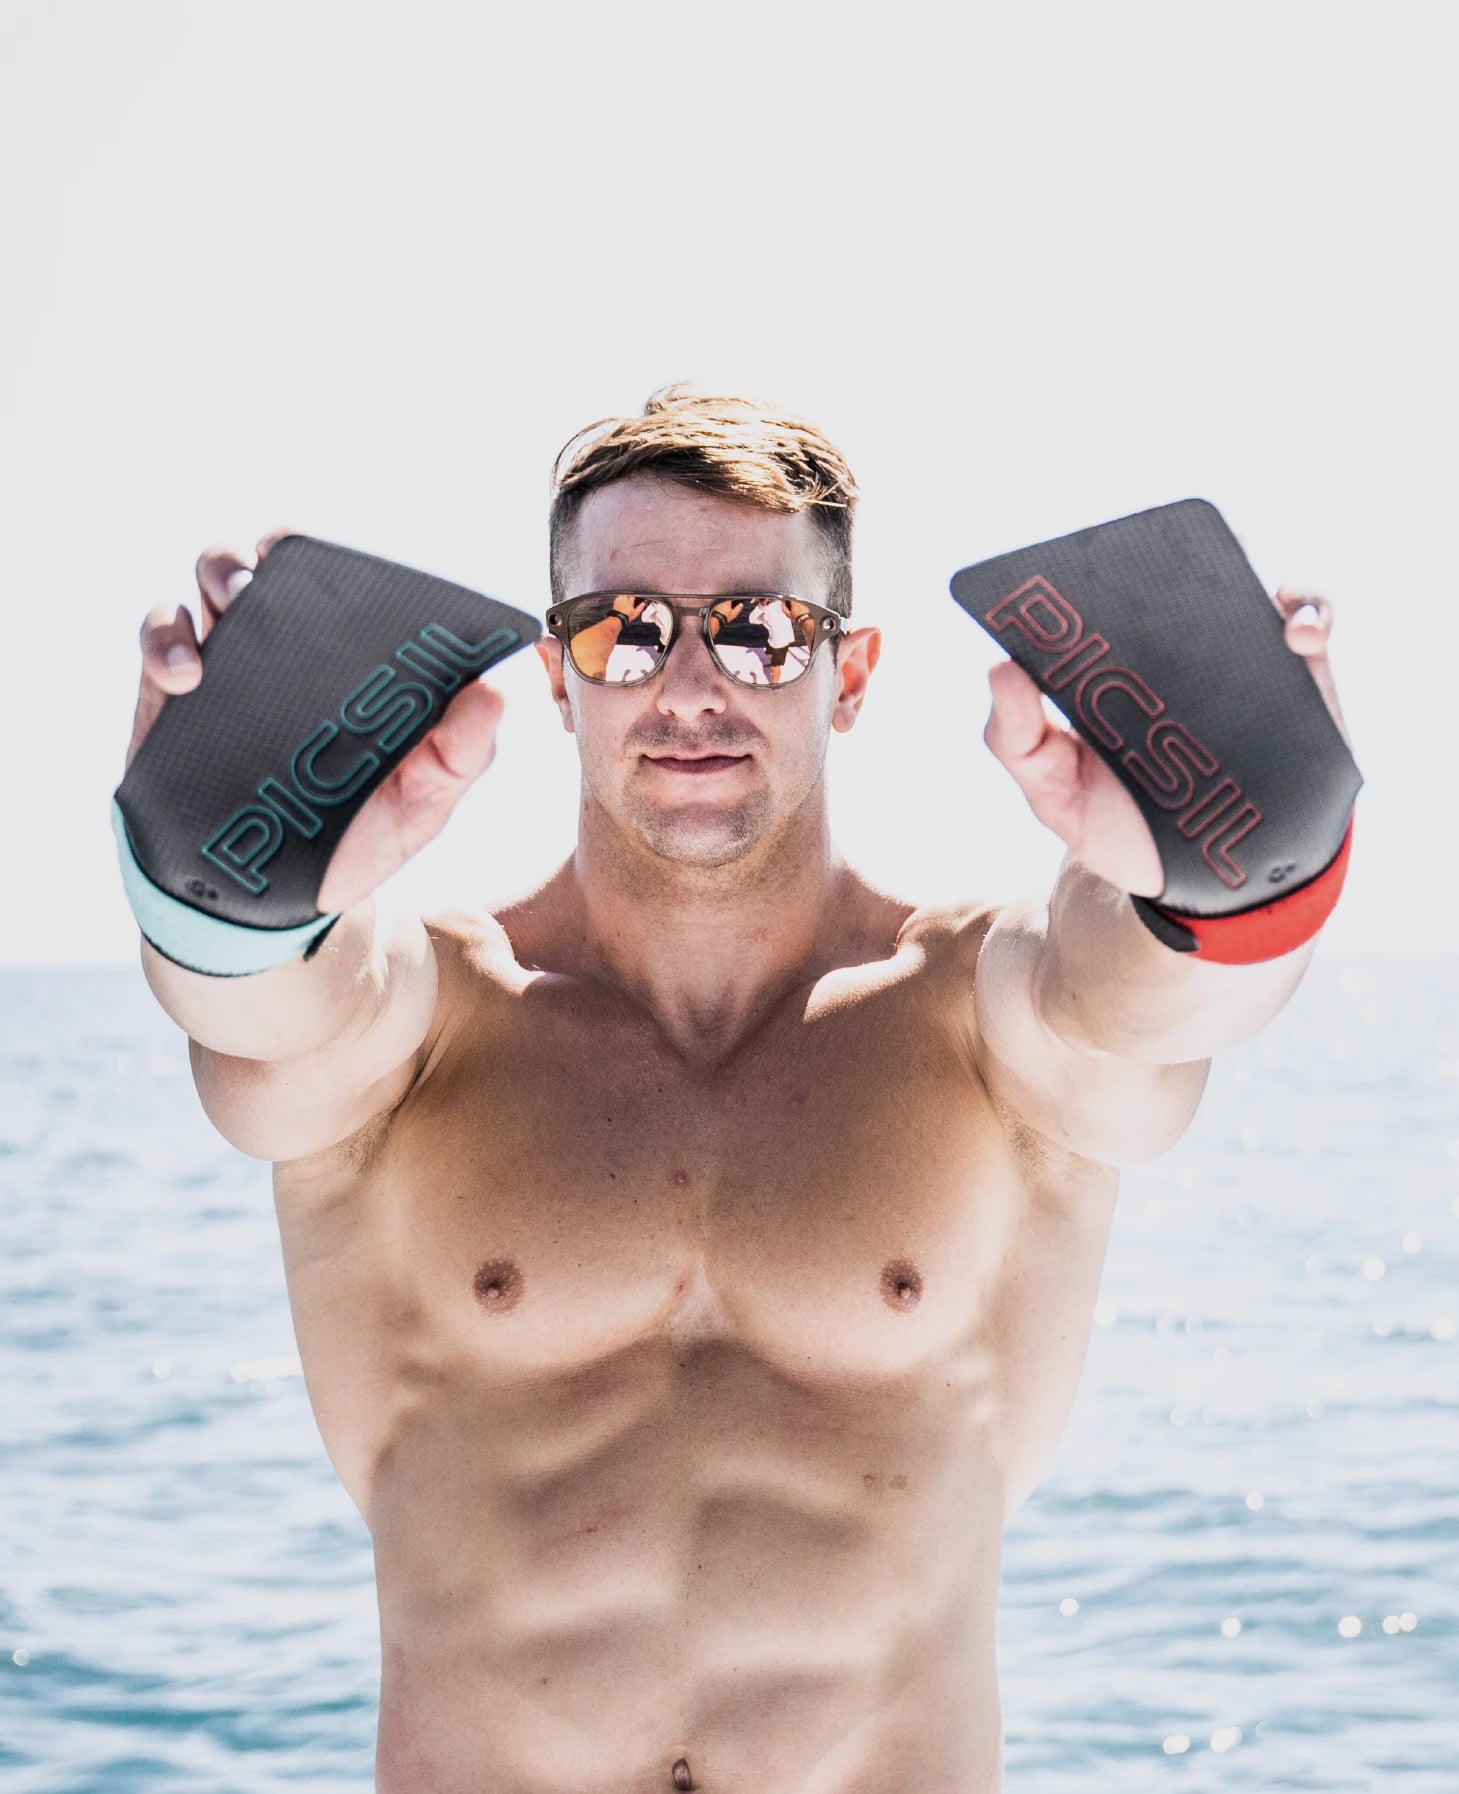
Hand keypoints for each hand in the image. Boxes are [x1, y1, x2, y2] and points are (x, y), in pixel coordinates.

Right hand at [127, 528, 504, 914]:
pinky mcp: (173, 686)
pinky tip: (187, 675)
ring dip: (222, 570)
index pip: (360, 582)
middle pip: (282, 558)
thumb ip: (463, 752)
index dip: (363, 562)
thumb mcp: (422, 801)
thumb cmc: (354, 835)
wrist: (269, 898)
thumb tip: (495, 690)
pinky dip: (167, 638)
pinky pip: (160, 631)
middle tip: (285, 572)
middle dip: (283, 546)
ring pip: (216, 574)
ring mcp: (232, 657)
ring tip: (236, 602)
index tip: (370, 574)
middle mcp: (296, 645)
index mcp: (359, 657)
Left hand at [983, 587, 1345, 896]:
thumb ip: (1016, 741)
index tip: (1073, 563)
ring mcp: (1236, 655)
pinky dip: (1312, 612)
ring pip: (1248, 582)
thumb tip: (1000, 667)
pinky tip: (1298, 637)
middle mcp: (1172, 646)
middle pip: (1176, 574)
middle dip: (1169, 557)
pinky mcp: (1297, 674)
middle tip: (1155, 564)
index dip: (1088, 564)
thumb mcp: (1055, 795)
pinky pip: (1312, 620)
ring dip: (1248, 568)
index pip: (1099, 592)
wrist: (1208, 882)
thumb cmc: (1121, 828)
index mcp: (1110, 663)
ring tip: (1241, 591)